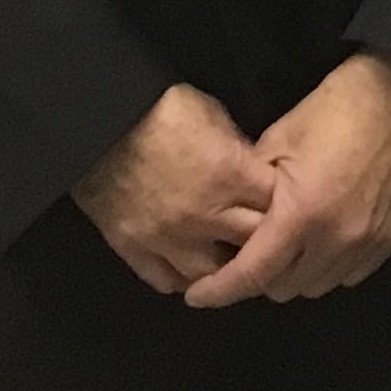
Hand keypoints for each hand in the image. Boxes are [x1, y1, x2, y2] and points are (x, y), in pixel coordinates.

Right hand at [73, 83, 274, 294]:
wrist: (96, 122)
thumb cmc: (160, 110)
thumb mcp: (215, 117)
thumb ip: (242, 154)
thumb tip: (261, 177)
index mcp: (230, 175)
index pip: (280, 206)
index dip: (291, 208)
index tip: (294, 208)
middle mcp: (203, 214)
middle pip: (254, 245)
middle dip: (267, 242)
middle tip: (274, 242)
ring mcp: (167, 238)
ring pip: (213, 274)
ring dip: (227, 268)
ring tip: (235, 261)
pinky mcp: (134, 249)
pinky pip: (167, 280)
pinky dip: (184, 277)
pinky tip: (195, 268)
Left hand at [184, 51, 390, 308]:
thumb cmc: (336, 107)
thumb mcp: (279, 139)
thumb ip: (252, 188)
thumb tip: (232, 215)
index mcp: (301, 214)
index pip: (251, 274)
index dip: (218, 290)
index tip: (197, 295)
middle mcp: (336, 239)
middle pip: (283, 288)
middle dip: (259, 276)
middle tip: (250, 252)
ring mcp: (368, 242)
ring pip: (318, 286)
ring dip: (296, 273)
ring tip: (288, 247)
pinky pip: (351, 274)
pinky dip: (330, 267)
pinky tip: (324, 241)